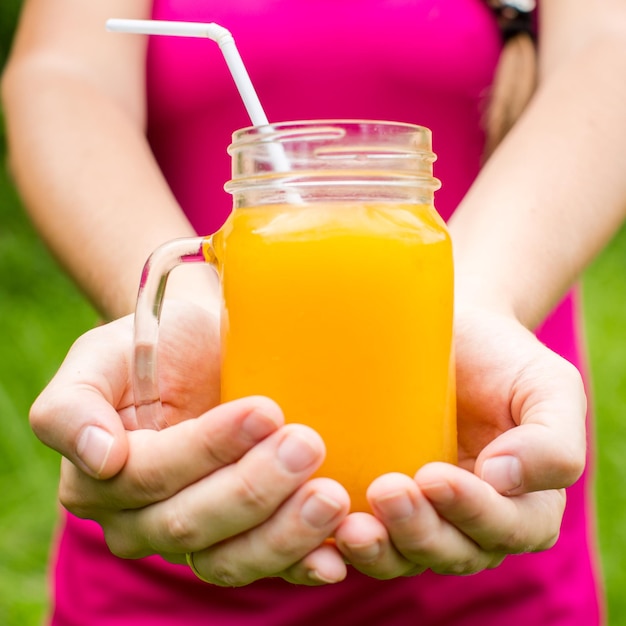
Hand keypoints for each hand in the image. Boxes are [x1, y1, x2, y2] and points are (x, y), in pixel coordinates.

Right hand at [30, 304, 349, 585]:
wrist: (202, 348)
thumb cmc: (156, 345)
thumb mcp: (100, 357)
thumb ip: (73, 406)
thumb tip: (100, 457)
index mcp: (103, 479)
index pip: (152, 476)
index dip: (208, 449)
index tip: (264, 410)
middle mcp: (141, 521)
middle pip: (192, 525)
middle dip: (253, 488)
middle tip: (306, 444)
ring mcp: (195, 536)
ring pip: (229, 559)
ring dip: (284, 532)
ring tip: (331, 495)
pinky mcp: (241, 537)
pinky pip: (265, 566)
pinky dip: (300, 565)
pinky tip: (334, 555)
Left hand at [334, 309, 585, 577]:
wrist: (453, 335)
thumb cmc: (504, 361)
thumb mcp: (548, 388)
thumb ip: (551, 441)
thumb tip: (503, 478)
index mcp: (522, 506)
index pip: (505, 528)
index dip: (472, 511)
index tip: (435, 476)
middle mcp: (470, 523)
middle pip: (449, 551)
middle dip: (418, 529)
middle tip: (386, 490)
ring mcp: (420, 516)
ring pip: (401, 555)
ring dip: (377, 548)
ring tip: (350, 524)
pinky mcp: (374, 503)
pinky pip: (361, 536)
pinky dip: (338, 544)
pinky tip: (318, 529)